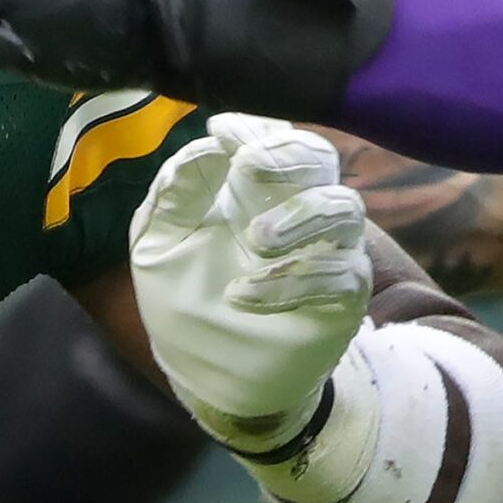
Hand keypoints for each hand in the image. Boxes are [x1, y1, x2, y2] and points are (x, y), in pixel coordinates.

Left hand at [128, 115, 371, 432]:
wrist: (203, 374)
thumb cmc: (182, 298)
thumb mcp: (157, 241)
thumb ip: (177, 191)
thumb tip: (210, 143)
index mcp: (253, 188)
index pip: (274, 138)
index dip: (255, 129)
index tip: (224, 132)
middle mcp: (297, 210)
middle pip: (321, 158)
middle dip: (288, 154)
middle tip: (248, 166)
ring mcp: (326, 252)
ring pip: (344, 207)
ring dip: (300, 214)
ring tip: (255, 239)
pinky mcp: (341, 300)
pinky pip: (341, 274)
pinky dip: (292, 280)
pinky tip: (244, 294)